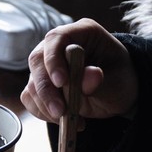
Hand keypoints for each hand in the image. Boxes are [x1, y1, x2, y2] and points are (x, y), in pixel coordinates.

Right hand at [20, 18, 138, 123]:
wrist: (119, 94)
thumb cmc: (120, 80)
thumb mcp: (117, 82)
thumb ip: (100, 80)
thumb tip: (90, 76)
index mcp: (82, 32)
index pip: (57, 38)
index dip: (54, 59)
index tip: (61, 82)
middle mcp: (59, 45)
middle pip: (37, 61)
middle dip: (46, 90)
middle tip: (60, 111)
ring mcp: (47, 64)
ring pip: (32, 83)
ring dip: (47, 106)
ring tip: (73, 119)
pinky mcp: (41, 84)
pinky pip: (31, 98)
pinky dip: (44, 112)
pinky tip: (64, 120)